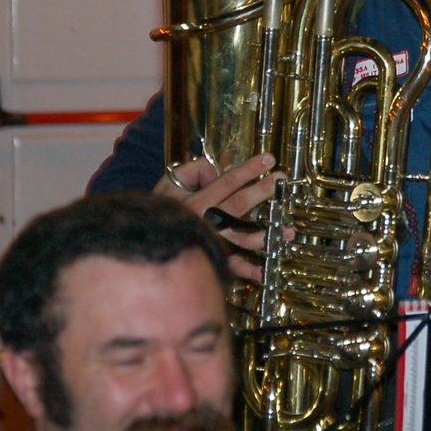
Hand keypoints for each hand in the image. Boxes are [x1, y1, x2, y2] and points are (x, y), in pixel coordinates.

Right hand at [156, 153, 289, 281]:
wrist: (141, 240)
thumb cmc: (158, 210)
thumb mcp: (168, 184)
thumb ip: (192, 172)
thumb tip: (215, 170)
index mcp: (195, 203)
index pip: (227, 182)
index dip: (249, 170)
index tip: (269, 159)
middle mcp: (205, 223)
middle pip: (239, 205)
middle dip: (262, 191)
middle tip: (282, 179)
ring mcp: (211, 244)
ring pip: (243, 238)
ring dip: (267, 233)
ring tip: (289, 230)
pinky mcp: (211, 260)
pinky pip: (232, 267)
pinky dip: (249, 271)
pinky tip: (266, 271)